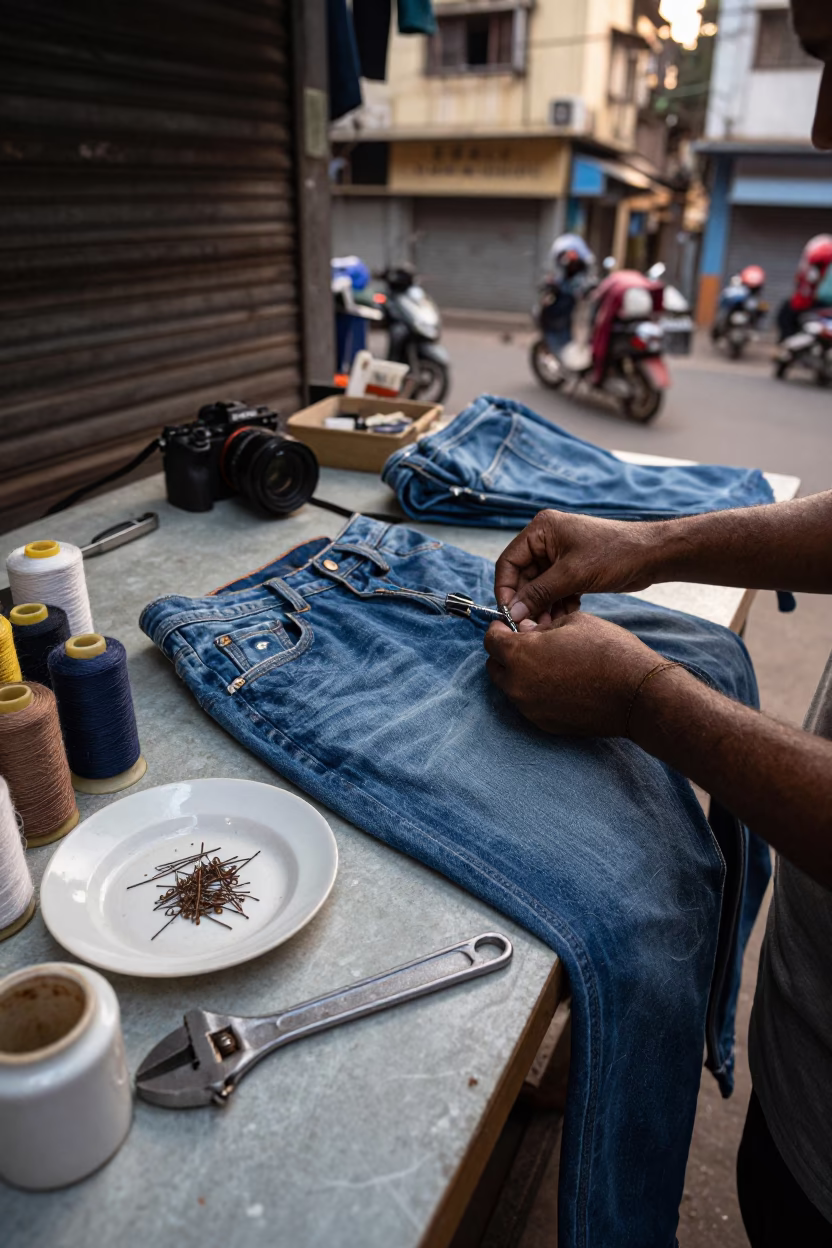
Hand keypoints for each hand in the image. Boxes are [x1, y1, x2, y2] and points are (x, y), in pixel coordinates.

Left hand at [484, 612, 663, 736]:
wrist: (636, 694)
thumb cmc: (608, 651)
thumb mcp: (573, 622)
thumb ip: (540, 627)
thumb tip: (525, 630)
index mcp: (520, 654)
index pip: (490, 640)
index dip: (498, 628)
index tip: (509, 625)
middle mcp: (518, 685)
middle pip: (495, 667)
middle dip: (506, 653)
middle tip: (527, 643)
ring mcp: (530, 708)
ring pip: (512, 687)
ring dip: (520, 673)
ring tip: (548, 663)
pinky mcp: (545, 724)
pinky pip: (530, 704)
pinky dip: (536, 692)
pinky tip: (560, 682)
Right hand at [494, 510, 663, 623]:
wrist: (651, 555)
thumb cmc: (615, 554)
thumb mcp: (572, 575)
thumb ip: (539, 594)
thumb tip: (513, 613)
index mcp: (541, 530)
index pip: (509, 562)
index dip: (506, 589)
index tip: (509, 614)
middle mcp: (546, 541)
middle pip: (523, 578)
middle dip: (527, 603)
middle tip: (531, 627)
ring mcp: (559, 556)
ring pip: (539, 588)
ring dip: (542, 608)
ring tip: (549, 626)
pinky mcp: (572, 570)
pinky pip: (554, 591)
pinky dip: (557, 605)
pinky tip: (566, 616)